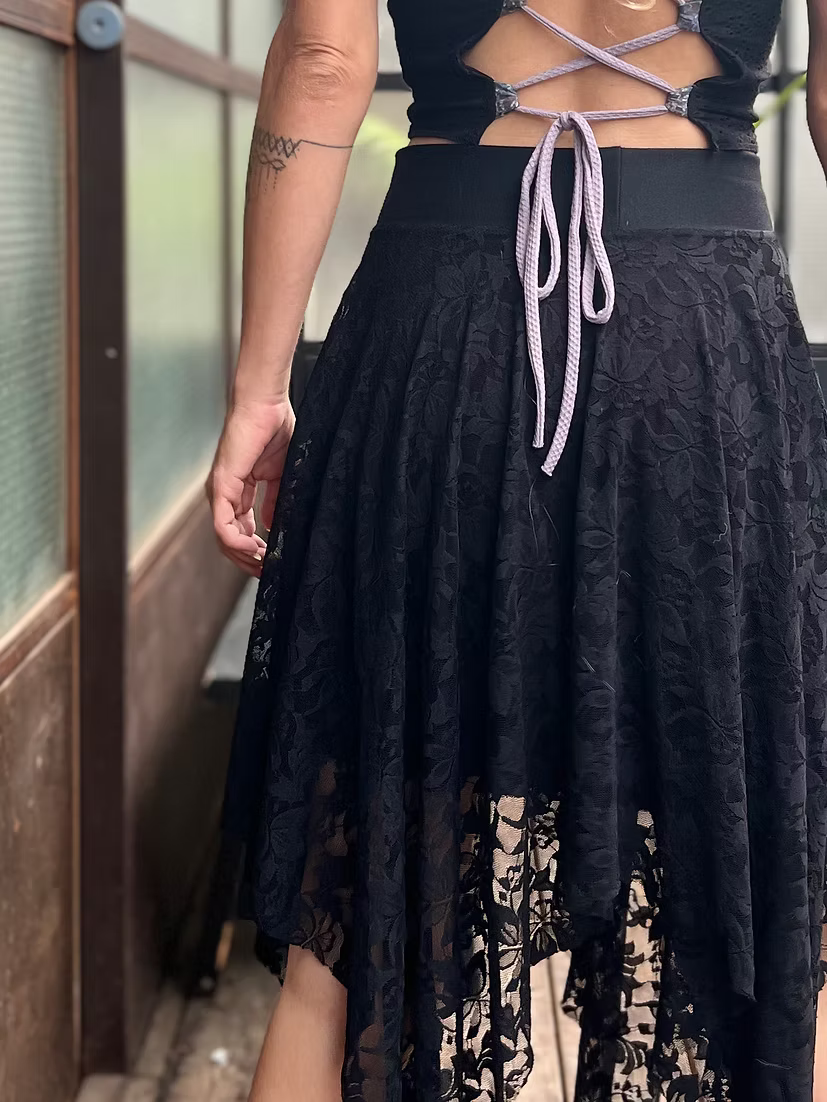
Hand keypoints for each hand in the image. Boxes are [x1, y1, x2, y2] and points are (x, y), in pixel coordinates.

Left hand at [206, 398, 295, 576]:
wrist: (266, 404)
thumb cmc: (274, 429)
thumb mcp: (280, 475)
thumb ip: (276, 501)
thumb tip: (275, 526)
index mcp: (238, 490)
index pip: (240, 530)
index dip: (256, 550)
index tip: (273, 562)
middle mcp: (224, 494)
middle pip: (230, 540)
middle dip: (249, 560)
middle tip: (269, 571)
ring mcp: (220, 491)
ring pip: (224, 539)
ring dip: (244, 557)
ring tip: (264, 565)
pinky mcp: (221, 486)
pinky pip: (224, 526)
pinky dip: (239, 543)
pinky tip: (257, 549)